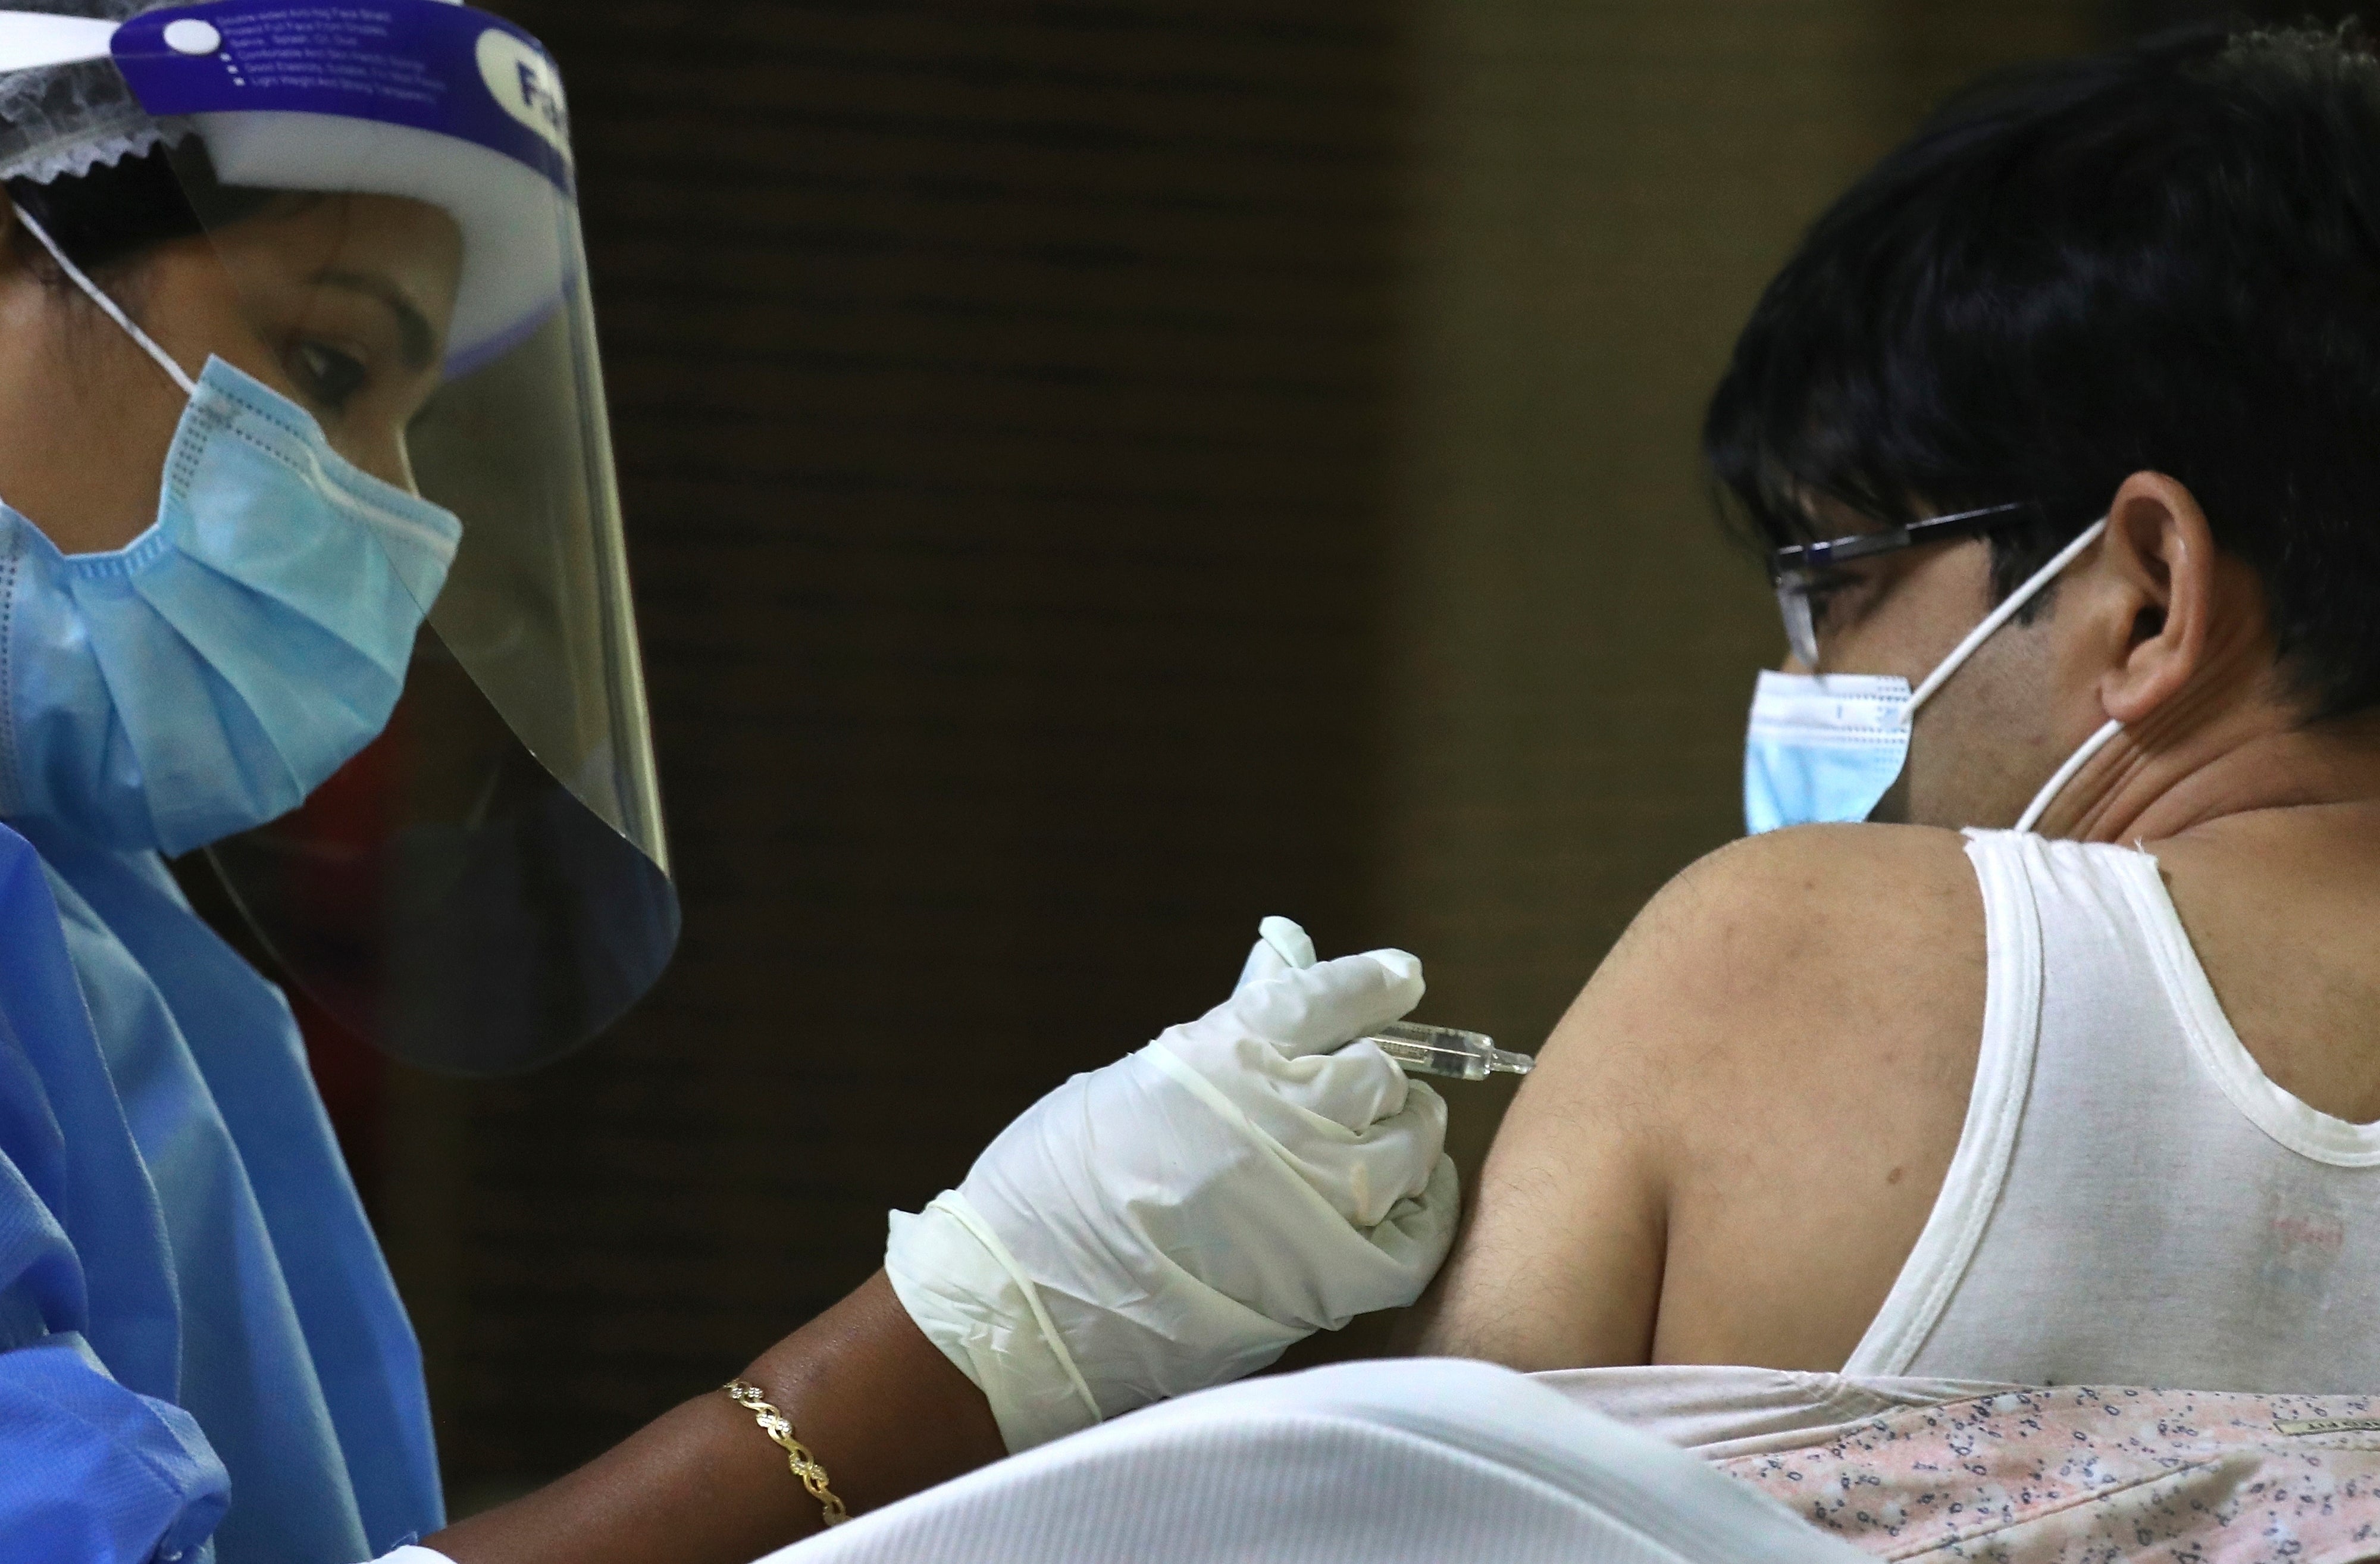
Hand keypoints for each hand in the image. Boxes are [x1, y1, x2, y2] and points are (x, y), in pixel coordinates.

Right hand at [884, 918, 1457, 1450]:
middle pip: (1383, 1073)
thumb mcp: (1142, 1077)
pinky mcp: (1327, 1278)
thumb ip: (1228, 1029)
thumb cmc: (1061, 1182)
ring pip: (1411, 1146)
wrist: (1026, 1303)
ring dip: (1407, 1140)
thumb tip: (1286, 949)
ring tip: (1386, 1146)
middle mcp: (1281, 1114)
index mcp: (1226, 1052)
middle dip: (1384, 1077)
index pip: (1334, 996)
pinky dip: (1423, 1213)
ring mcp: (1312, 1197)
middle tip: (1371, 1090)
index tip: (1401, 979)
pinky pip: (1419, 1235)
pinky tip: (1406, 1204)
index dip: (1377, 983)